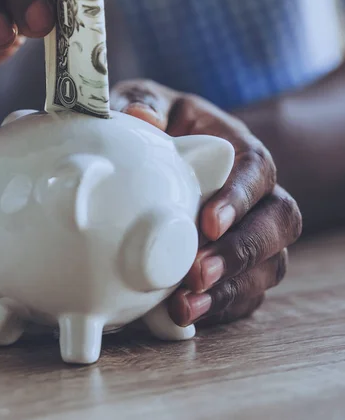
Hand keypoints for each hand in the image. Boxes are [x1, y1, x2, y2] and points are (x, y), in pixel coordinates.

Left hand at [111, 80, 301, 327]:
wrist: (164, 154)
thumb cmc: (161, 125)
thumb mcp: (150, 104)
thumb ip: (144, 104)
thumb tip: (140, 117)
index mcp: (238, 150)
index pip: (257, 169)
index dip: (240, 198)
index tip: (209, 222)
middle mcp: (256, 193)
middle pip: (279, 223)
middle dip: (242, 251)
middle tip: (198, 272)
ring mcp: (252, 231)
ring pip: (270, 264)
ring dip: (233, 288)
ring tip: (187, 305)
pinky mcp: (240, 263)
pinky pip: (249, 291)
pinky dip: (222, 307)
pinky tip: (188, 315)